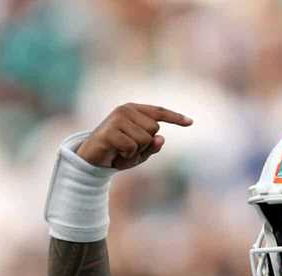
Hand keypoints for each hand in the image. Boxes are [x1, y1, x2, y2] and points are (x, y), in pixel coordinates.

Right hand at [75, 103, 191, 170]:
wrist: (90, 159)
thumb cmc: (116, 153)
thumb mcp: (139, 152)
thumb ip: (153, 146)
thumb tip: (161, 138)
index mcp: (134, 110)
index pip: (159, 112)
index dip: (175, 118)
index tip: (190, 123)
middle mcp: (126, 109)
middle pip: (154, 130)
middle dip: (145, 145)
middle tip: (129, 150)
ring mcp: (117, 118)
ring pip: (144, 139)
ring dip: (135, 152)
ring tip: (122, 153)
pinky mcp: (110, 131)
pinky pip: (132, 146)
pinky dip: (127, 156)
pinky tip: (116, 155)